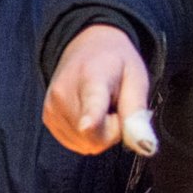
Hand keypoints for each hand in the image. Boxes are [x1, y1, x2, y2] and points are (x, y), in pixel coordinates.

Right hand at [43, 24, 149, 154]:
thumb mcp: (136, 79)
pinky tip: (88, 113)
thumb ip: (137, 114)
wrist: (85, 45)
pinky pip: (76, 143)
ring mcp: (52, 107)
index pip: (91, 103)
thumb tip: (145, 146)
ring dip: (99, 133)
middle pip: (95, 137)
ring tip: (100, 107)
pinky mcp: (47, 118)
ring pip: (86, 144)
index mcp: (92, 77)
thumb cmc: (115, 63)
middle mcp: (64, 93)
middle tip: (115, 106)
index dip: (91, 119)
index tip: (88, 124)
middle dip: (112, 131)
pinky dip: (87, 135)